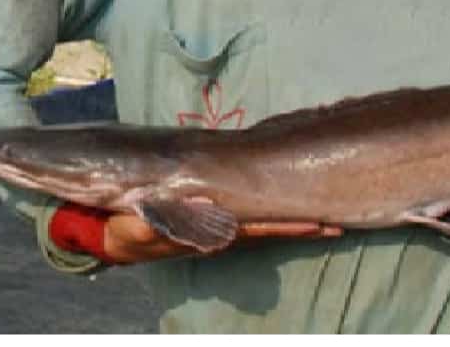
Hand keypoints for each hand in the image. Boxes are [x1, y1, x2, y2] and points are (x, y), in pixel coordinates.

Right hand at [103, 214, 341, 264]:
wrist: (111, 237)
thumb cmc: (128, 228)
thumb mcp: (141, 228)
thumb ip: (169, 223)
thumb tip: (210, 223)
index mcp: (211, 234)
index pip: (260, 230)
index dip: (289, 226)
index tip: (320, 224)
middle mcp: (223, 234)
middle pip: (272, 230)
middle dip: (305, 228)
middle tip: (339, 223)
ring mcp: (221, 230)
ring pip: (266, 227)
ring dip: (295, 224)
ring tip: (329, 220)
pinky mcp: (215, 222)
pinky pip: (252, 222)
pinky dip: (274, 219)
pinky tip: (291, 212)